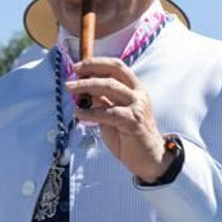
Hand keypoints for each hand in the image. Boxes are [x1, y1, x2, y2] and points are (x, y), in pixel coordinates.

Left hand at [68, 58, 172, 182]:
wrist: (149, 159)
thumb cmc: (130, 137)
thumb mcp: (113, 115)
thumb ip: (103, 102)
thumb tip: (84, 92)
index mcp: (135, 89)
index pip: (117, 66)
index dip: (97, 63)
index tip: (78, 67)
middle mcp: (138, 94)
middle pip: (113, 73)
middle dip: (91, 70)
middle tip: (72, 75)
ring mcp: (137, 106)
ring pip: (110, 87)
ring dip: (87, 86)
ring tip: (71, 89)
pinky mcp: (133, 121)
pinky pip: (108, 112)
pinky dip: (90, 112)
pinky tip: (78, 113)